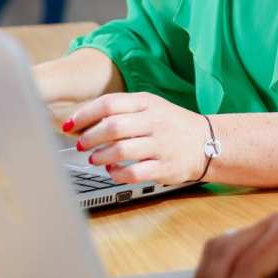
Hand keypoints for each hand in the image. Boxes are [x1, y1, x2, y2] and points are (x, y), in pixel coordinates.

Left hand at [65, 92, 208, 185]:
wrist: (207, 141)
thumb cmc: (172, 124)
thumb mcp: (152, 107)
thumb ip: (122, 111)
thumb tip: (86, 122)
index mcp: (148, 102)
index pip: (110, 103)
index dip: (85, 114)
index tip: (71, 124)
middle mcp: (154, 121)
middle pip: (113, 126)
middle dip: (90, 137)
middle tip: (81, 144)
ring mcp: (160, 144)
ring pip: (121, 150)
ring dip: (101, 156)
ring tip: (95, 158)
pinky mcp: (164, 167)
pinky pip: (134, 172)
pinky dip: (118, 174)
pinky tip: (113, 172)